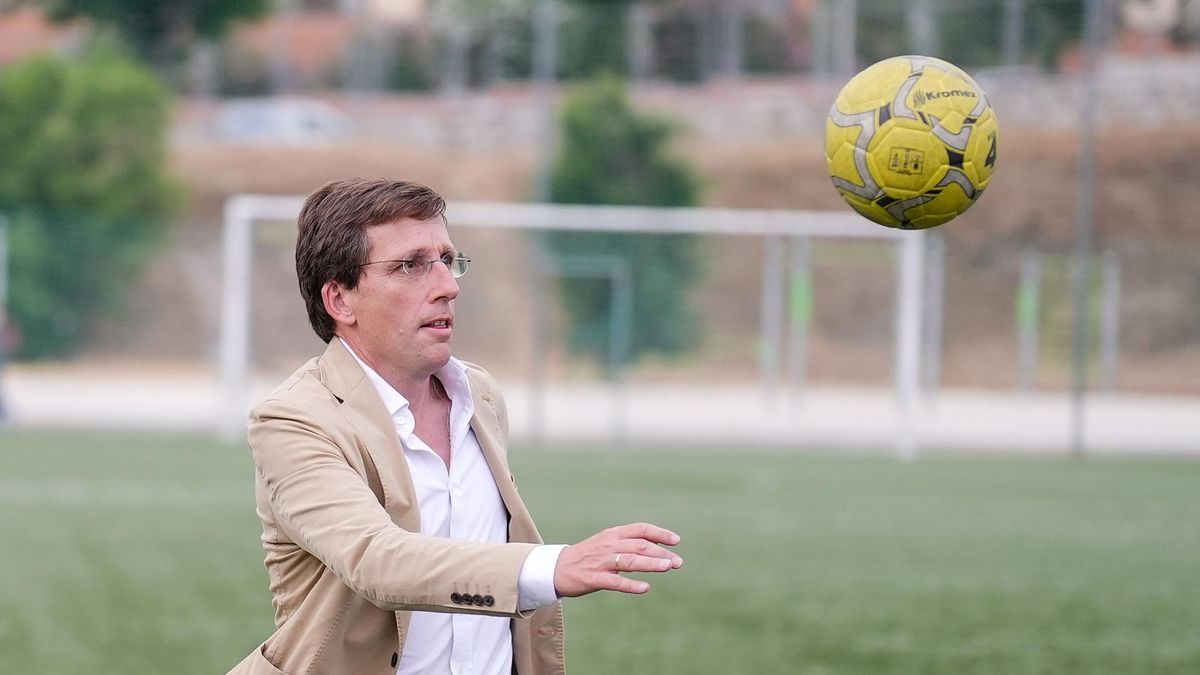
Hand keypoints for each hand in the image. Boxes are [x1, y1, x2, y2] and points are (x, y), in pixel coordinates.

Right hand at [553, 523, 682, 597]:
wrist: (555, 568)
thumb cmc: (586, 556)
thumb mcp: (607, 543)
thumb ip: (629, 543)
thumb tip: (658, 546)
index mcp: (613, 534)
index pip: (640, 529)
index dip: (660, 534)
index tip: (676, 541)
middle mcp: (609, 545)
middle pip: (639, 546)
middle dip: (661, 553)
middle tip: (678, 563)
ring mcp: (601, 561)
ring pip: (630, 561)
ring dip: (651, 564)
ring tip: (667, 567)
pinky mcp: (593, 578)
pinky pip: (615, 582)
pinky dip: (631, 585)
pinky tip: (645, 588)